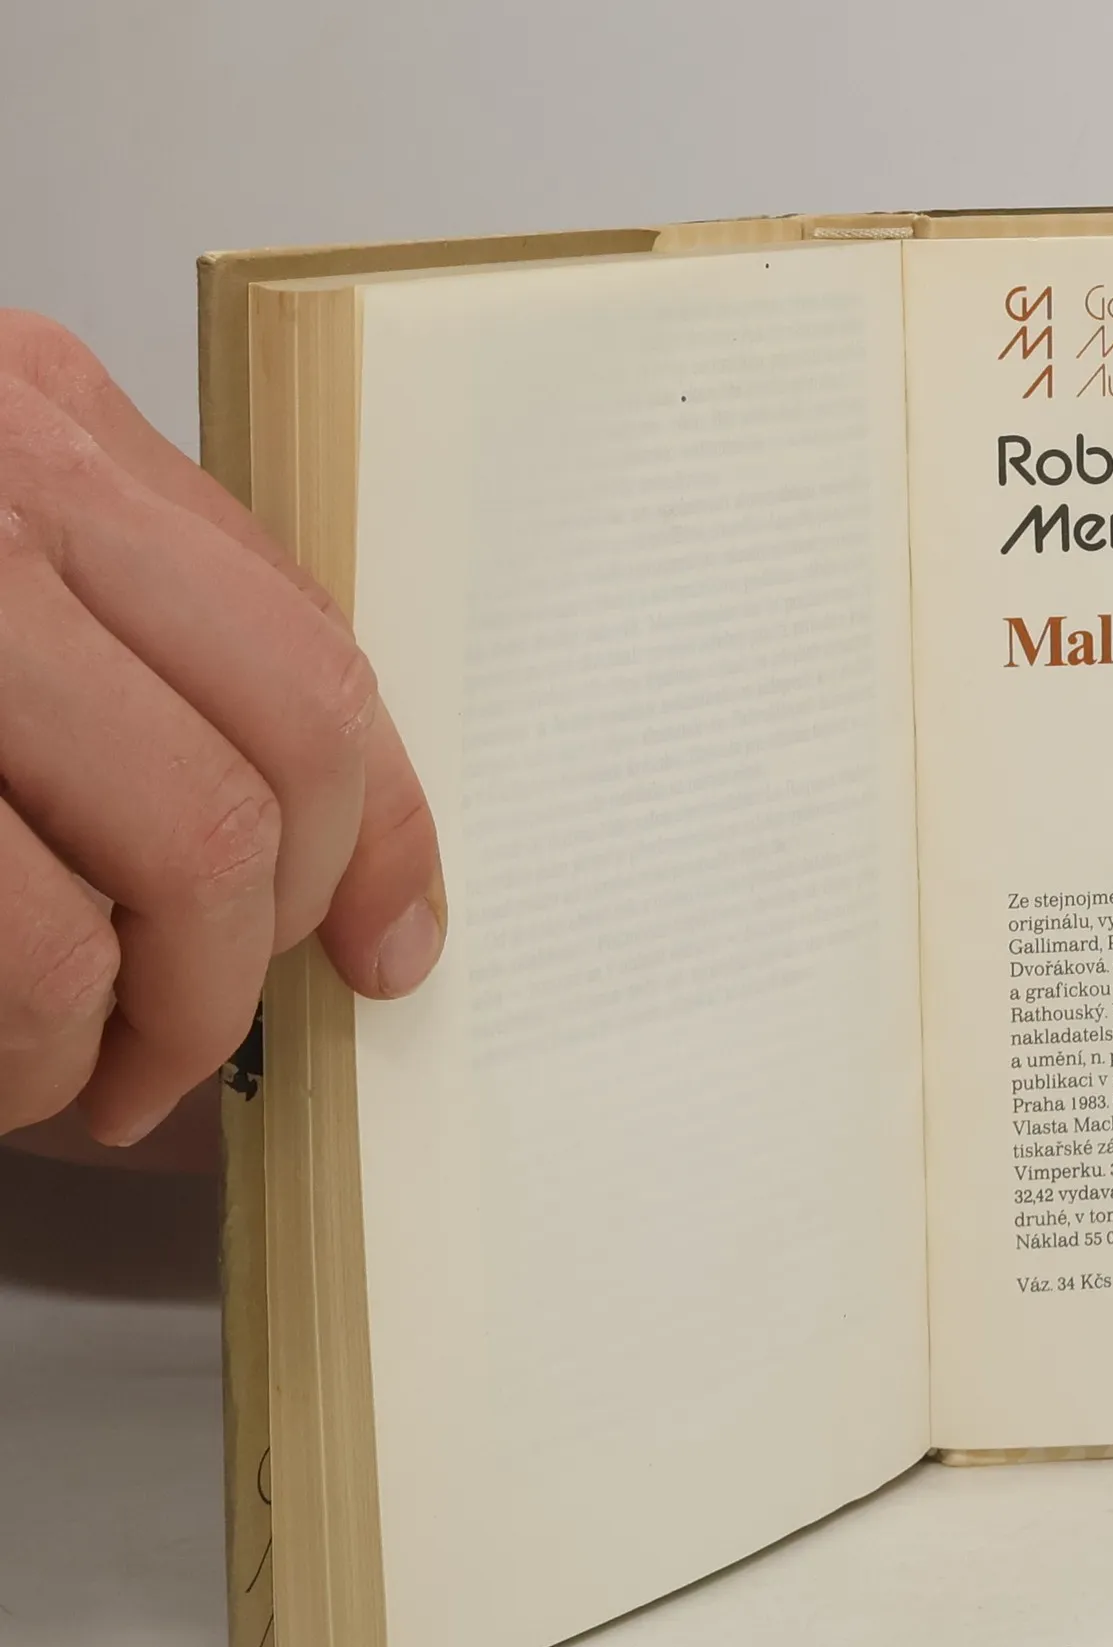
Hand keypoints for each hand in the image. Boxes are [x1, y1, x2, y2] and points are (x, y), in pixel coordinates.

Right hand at [0, 311, 443, 1153]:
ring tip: (90, 1076)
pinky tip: (5, 1074)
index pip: (309, 650)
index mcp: (31, 426)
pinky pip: (30, 950)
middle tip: (207, 1037)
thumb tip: (316, 838)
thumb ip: (116, 627)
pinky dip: (36, 1054)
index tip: (394, 937)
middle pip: (278, 762)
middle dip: (266, 946)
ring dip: (160, 1020)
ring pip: (183, 859)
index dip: (385, 827)